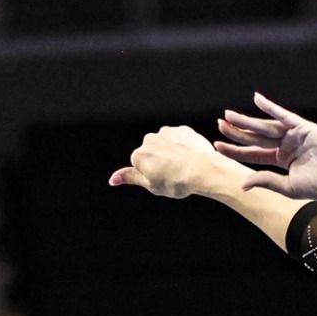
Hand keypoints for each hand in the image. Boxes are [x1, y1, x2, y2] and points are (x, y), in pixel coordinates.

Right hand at [109, 125, 229, 198]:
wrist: (204, 170)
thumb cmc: (177, 182)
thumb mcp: (152, 186)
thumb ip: (131, 178)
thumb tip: (112, 179)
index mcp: (138, 155)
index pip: (140, 165)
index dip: (153, 175)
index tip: (164, 180)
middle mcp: (149, 140)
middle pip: (152, 152)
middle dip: (161, 161)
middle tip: (175, 174)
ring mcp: (166, 133)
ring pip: (166, 144)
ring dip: (172, 152)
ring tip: (185, 166)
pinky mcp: (182, 130)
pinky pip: (180, 139)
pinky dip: (184, 147)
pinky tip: (192, 157)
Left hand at [216, 92, 316, 198]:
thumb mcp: (289, 187)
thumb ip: (267, 181)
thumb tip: (242, 184)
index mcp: (281, 161)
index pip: (253, 154)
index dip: (235, 150)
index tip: (217, 147)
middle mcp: (285, 146)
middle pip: (255, 138)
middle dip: (237, 132)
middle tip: (219, 125)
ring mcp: (294, 135)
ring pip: (265, 127)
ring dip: (247, 121)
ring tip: (228, 116)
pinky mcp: (303, 127)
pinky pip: (284, 115)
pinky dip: (270, 107)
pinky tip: (257, 100)